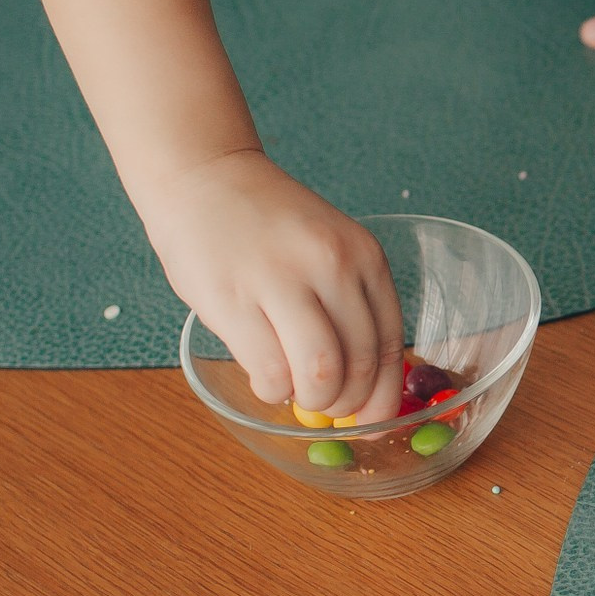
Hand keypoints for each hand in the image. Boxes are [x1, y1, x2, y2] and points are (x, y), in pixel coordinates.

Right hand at [135, 149, 404, 421]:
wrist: (203, 176)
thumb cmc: (267, 224)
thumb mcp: (328, 248)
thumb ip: (348, 301)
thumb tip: (365, 382)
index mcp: (364, 256)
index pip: (391, 343)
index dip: (385, 393)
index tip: (375, 419)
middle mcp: (331, 265)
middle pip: (360, 363)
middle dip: (348, 404)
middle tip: (328, 408)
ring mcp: (282, 281)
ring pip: (321, 374)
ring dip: (312, 401)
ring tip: (296, 393)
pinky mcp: (234, 299)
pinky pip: (270, 371)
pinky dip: (272, 390)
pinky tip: (265, 377)